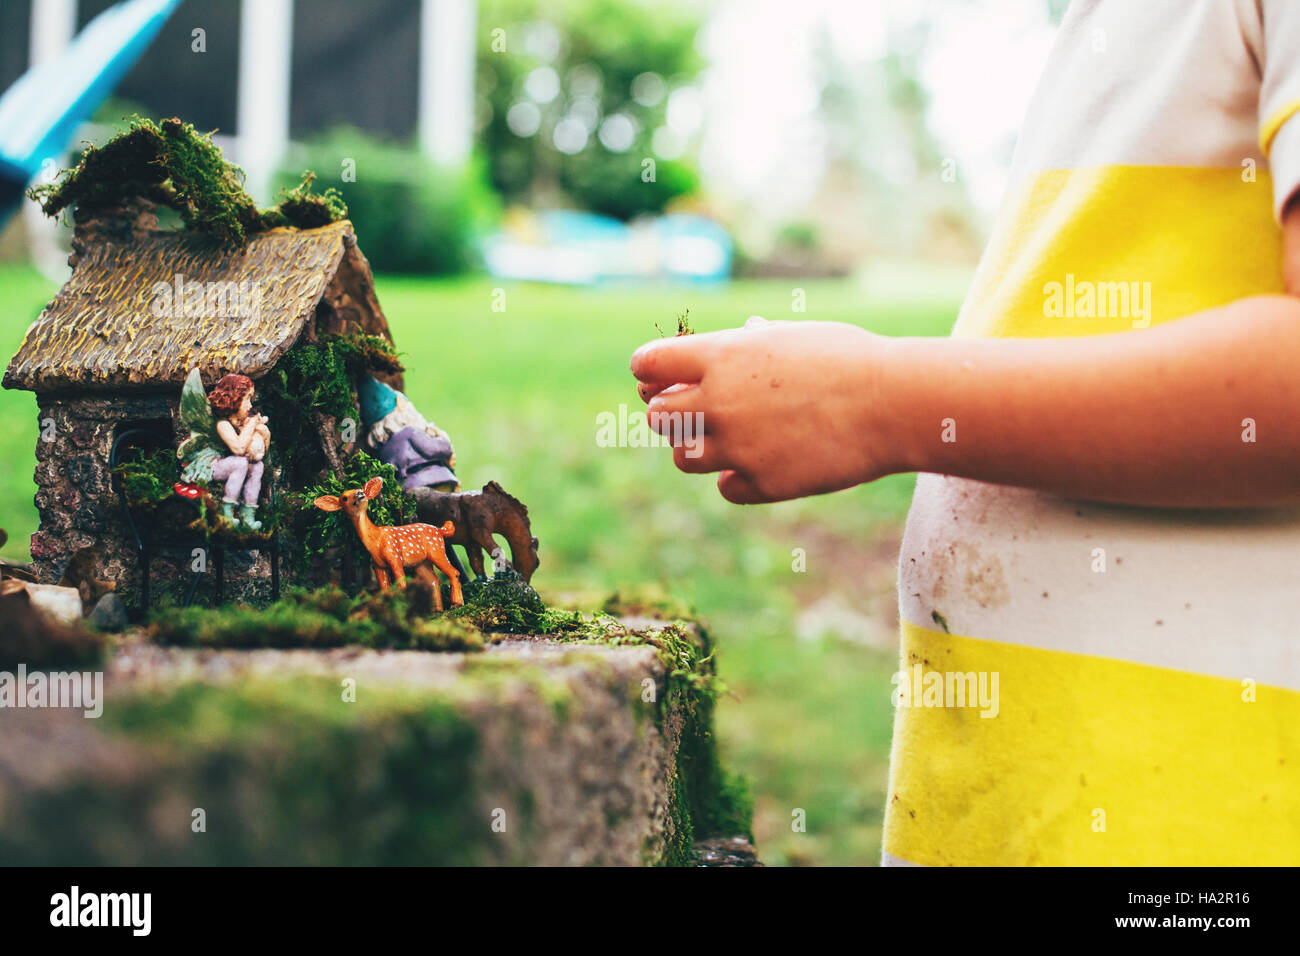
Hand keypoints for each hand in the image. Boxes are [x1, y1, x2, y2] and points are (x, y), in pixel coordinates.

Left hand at [630, 316, 902, 502]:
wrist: (893, 404)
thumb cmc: (850, 359)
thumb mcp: (795, 336)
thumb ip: (754, 343)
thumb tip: (741, 337)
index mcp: (721, 356)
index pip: (650, 365)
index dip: (650, 371)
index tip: (656, 376)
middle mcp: (718, 402)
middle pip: (657, 416)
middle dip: (672, 413)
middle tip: (697, 411)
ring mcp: (737, 447)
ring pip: (682, 458)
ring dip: (697, 448)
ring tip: (728, 440)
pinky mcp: (761, 483)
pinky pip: (726, 487)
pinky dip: (737, 478)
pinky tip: (762, 463)